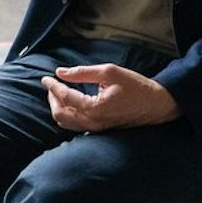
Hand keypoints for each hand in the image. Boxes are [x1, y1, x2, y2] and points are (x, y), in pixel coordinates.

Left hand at [40, 64, 179, 131]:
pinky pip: (75, 126)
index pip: (64, 97)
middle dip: (52, 99)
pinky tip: (69, 103)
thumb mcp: (109, 72)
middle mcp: (93, 122)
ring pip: (65, 123)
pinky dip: (67, 115)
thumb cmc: (135, 86)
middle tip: (52, 85)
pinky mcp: (99, 130)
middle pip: (59, 114)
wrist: (156, 104)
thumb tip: (60, 72)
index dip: (52, 86)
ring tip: (58, 93)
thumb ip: (82, 72)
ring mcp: (95, 128)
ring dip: (58, 108)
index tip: (45, 78)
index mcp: (94, 108)